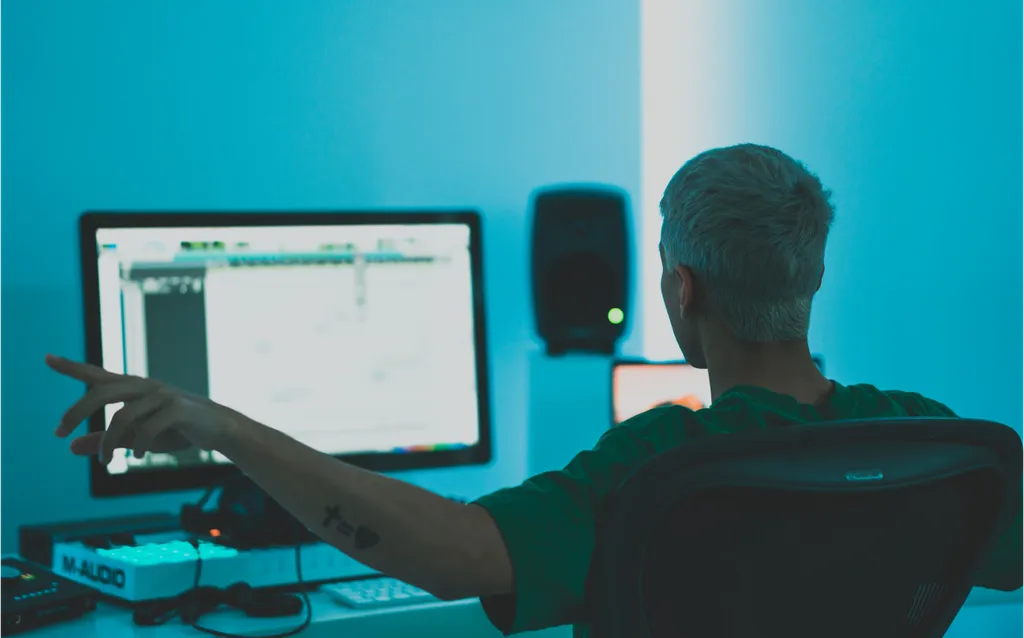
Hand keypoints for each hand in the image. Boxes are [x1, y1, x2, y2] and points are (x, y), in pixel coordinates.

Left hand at [46, 355, 239, 463]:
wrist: (218, 429)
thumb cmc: (176, 430)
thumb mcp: (136, 438)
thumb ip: (106, 441)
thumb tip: (70, 448)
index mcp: (133, 388)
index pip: (97, 374)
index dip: (71, 367)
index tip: (46, 358)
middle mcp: (145, 386)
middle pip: (101, 391)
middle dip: (76, 411)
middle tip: (58, 433)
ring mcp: (162, 395)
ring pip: (122, 416)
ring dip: (108, 443)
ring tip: (107, 462)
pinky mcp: (178, 408)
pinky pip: (148, 427)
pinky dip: (139, 445)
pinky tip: (139, 457)